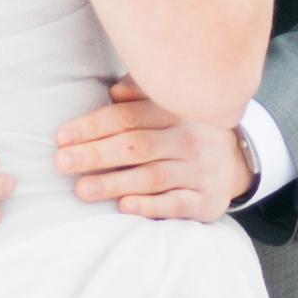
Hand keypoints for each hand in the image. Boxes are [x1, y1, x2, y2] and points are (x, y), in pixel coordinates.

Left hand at [54, 81, 252, 221]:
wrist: (237, 163)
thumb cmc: (184, 132)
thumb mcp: (169, 106)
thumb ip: (141, 94)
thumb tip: (114, 91)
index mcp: (175, 112)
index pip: (129, 117)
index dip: (93, 126)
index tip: (61, 137)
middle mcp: (189, 139)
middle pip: (136, 146)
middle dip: (96, 155)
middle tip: (62, 163)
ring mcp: (199, 171)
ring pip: (152, 176)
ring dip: (115, 182)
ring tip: (82, 189)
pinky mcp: (205, 200)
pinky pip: (177, 203)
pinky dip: (151, 206)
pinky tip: (125, 206)